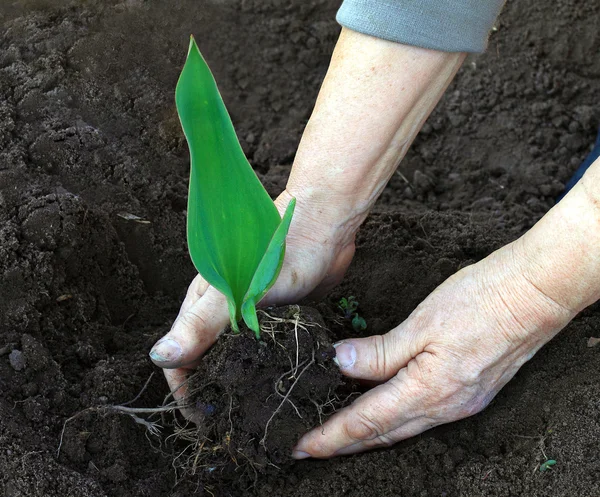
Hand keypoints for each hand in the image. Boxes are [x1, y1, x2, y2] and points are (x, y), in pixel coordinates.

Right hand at [149, 188, 356, 416]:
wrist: (325, 228)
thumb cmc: (278, 253)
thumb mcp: (237, 291)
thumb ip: (201, 323)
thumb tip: (160, 358)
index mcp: (201, 303)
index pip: (179, 355)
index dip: (185, 388)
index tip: (203, 417)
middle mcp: (220, 312)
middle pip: (204, 359)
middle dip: (210, 390)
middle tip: (230, 422)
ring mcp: (247, 314)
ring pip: (233, 357)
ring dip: (235, 383)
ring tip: (250, 412)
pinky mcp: (273, 316)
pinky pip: (259, 349)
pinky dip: (259, 368)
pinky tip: (271, 386)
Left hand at [292, 239, 574, 457]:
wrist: (534, 294)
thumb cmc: (479, 300)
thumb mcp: (422, 322)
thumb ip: (380, 351)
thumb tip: (339, 363)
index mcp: (429, 390)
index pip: (367, 422)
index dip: (332, 436)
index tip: (302, 445)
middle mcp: (445, 407)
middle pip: (383, 434)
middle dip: (344, 443)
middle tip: (310, 446)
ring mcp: (460, 403)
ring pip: (402, 429)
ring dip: (368, 435)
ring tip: (338, 434)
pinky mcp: (470, 393)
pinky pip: (421, 417)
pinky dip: (394, 421)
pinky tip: (382, 412)